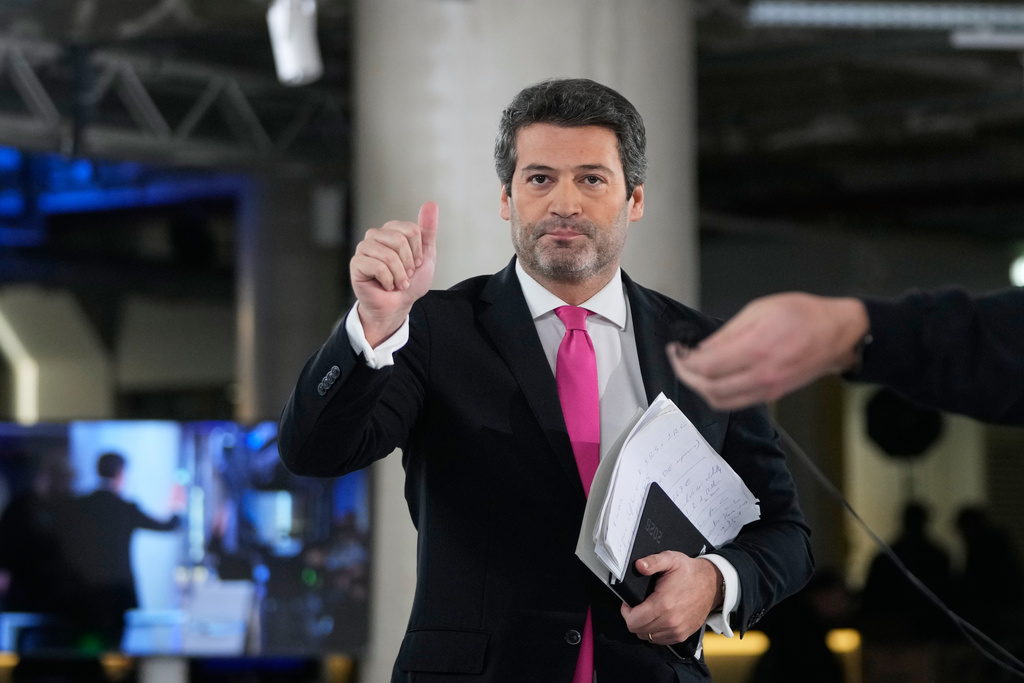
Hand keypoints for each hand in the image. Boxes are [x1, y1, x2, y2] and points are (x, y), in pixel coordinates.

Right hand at [350, 202, 438, 346]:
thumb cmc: (410, 281)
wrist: (398, 305)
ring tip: (399, 283)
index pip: (412, 230)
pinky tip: (386, 286)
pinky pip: (378, 267)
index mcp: (391, 230)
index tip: (416, 264)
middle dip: (408, 263)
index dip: (418, 251)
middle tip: (406, 275)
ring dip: (399, 275)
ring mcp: (364, 248)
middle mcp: (375, 235)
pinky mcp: (357, 263)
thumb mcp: (425, 255)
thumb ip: (428, 230)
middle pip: (400, 240)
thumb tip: (431, 204)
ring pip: (389, 255)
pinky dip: (388, 281)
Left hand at [620, 552, 722, 644]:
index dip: (626, 611)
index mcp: (664, 604)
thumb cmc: (690, 572)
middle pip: (638, 630)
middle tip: (637, 606)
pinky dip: (654, 632)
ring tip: (647, 611)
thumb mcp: (671, 559)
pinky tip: (657, 619)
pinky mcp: (682, 635)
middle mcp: (670, 621)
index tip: (629, 603)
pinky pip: (660, 641)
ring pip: (647, 637)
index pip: (633, 620)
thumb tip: (639, 565)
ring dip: (643, 626)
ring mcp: (677, 630)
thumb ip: (653, 562)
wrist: (712, 584)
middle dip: (633, 618)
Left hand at [667, 293, 869, 409]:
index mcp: (756, 349)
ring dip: (700, 388)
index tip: (676, 350)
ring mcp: (767, 389)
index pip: (706, 366)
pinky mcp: (771, 395)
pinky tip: (712, 378)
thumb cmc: (804, 315)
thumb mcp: (759, 310)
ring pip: (720, 401)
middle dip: (686, 376)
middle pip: (709, 388)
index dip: (683, 361)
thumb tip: (702, 349)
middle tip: (679, 360)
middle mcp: (761, 375)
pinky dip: (717, 393)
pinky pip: (736, 402)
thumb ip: (727, 333)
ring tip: (691, 370)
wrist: (838, 333)